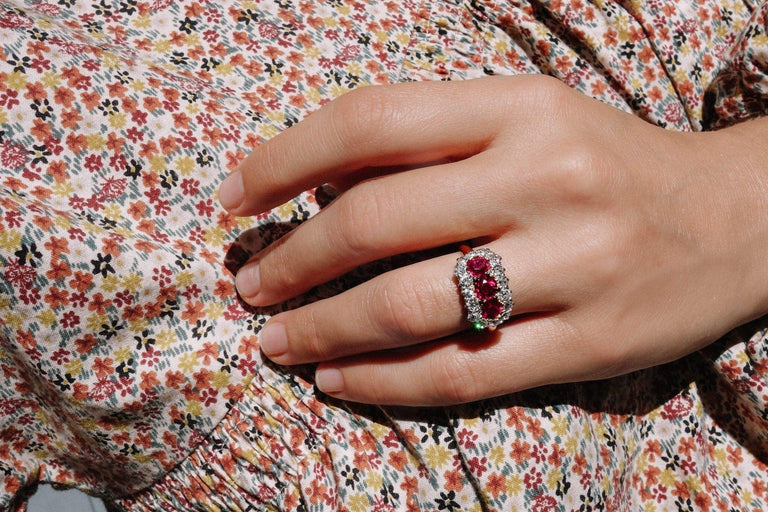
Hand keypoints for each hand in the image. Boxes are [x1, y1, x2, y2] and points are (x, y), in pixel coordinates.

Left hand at [219, 75, 767, 405]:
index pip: (371, 122)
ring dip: (322, 328)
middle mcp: (546, 179)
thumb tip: (320, 184)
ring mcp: (572, 266)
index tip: (232, 200)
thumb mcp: (528, 121)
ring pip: (410, 306)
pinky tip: (339, 378)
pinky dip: (384, 381)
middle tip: (250, 286)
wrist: (739, 219)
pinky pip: (463, 371)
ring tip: (278, 339)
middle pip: (374, 220)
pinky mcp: (590, 344)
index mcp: (522, 109)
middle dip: (290, 259)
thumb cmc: (609, 164)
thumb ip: (432, 143)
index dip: (282, 161)